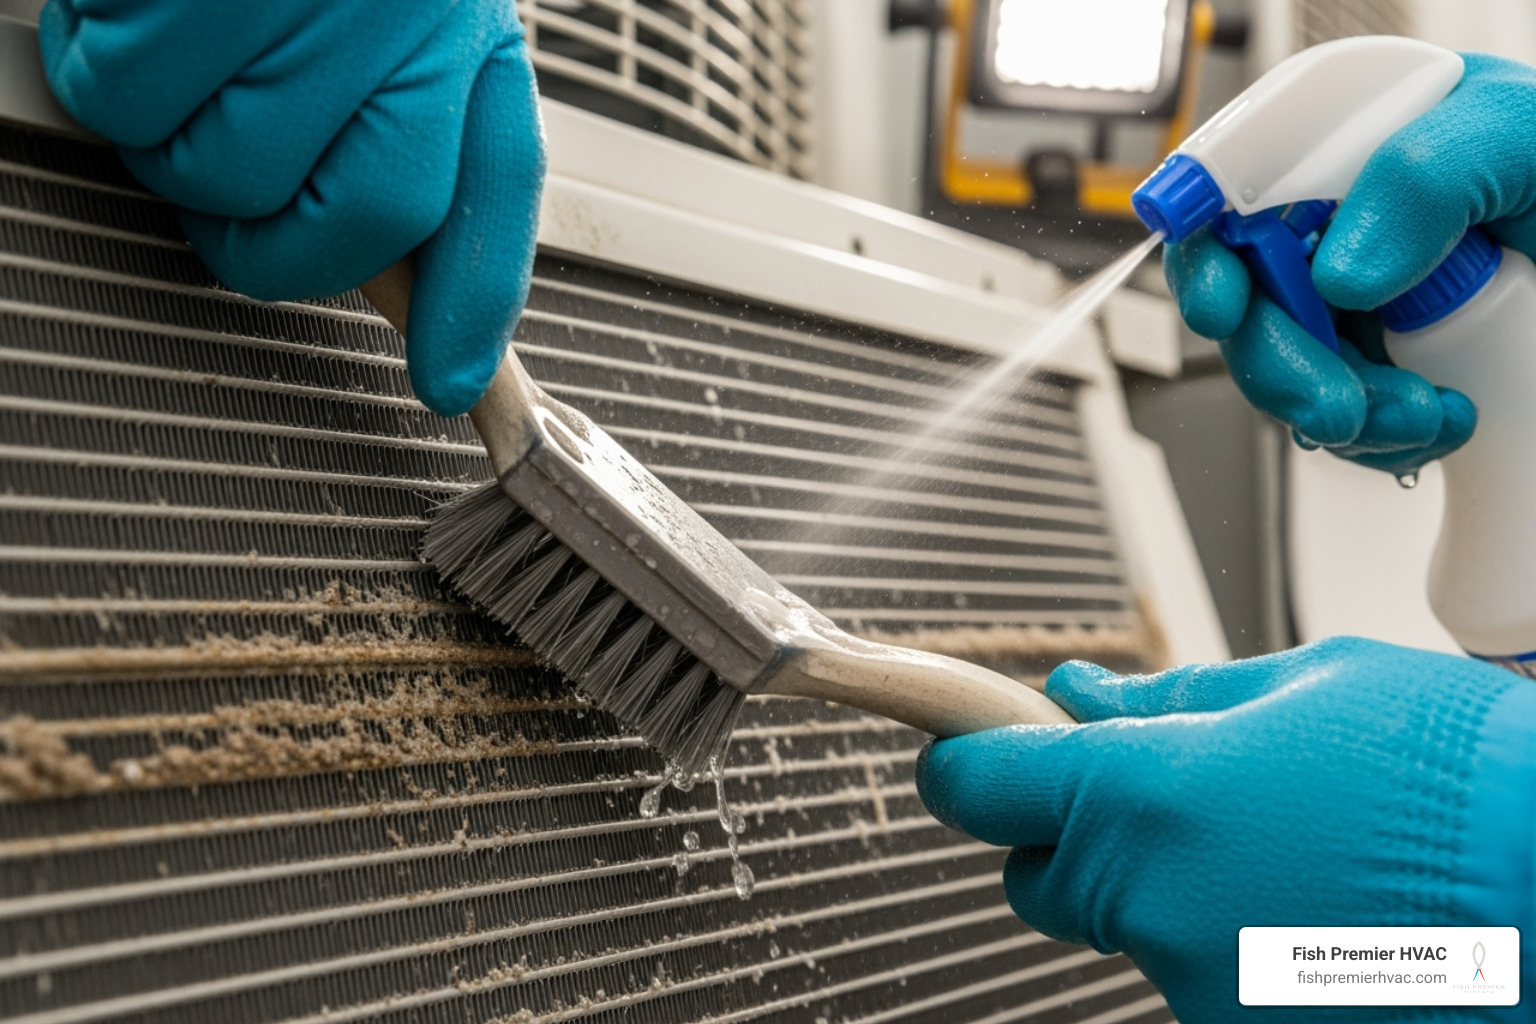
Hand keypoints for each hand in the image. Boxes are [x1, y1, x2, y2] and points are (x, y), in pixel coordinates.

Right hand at [38, 0, 544, 416]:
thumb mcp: (390, 11)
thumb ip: (403, 128)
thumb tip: (408, 287)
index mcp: (464, 26)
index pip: (491, 192)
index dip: (471, 304)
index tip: (448, 384)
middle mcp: (414, 11)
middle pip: (359, 215)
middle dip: (272, 238)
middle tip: (221, 191)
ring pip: (228, 165)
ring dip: (174, 142)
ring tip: (173, 61)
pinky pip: (131, 92)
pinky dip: (105, 72)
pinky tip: (129, 13)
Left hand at [916, 638, 1535, 1022]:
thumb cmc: (1463, 776)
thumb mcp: (1309, 685)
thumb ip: (1171, 700)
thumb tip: (1082, 698)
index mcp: (1144, 797)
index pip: (975, 787)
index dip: (966, 759)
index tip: (970, 746)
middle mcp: (1153, 909)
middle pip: (1040, 876)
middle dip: (1077, 835)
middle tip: (1169, 794)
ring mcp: (1202, 991)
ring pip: (1131, 931)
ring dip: (1173, 890)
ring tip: (1288, 850)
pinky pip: (1203, 976)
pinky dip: (1235, 943)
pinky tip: (1315, 908)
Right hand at [1165, 53, 1535, 476]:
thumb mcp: (1513, 135)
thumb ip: (1420, 180)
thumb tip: (1335, 273)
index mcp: (1344, 150)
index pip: (1229, 196)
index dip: (1207, 253)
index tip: (1224, 307)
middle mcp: (1336, 226)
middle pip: (1246, 301)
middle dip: (1279, 363)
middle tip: (1331, 406)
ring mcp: (1356, 301)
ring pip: (1288, 373)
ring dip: (1341, 414)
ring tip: (1422, 416)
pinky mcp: (1385, 363)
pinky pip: (1343, 418)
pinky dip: (1380, 439)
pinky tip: (1439, 420)